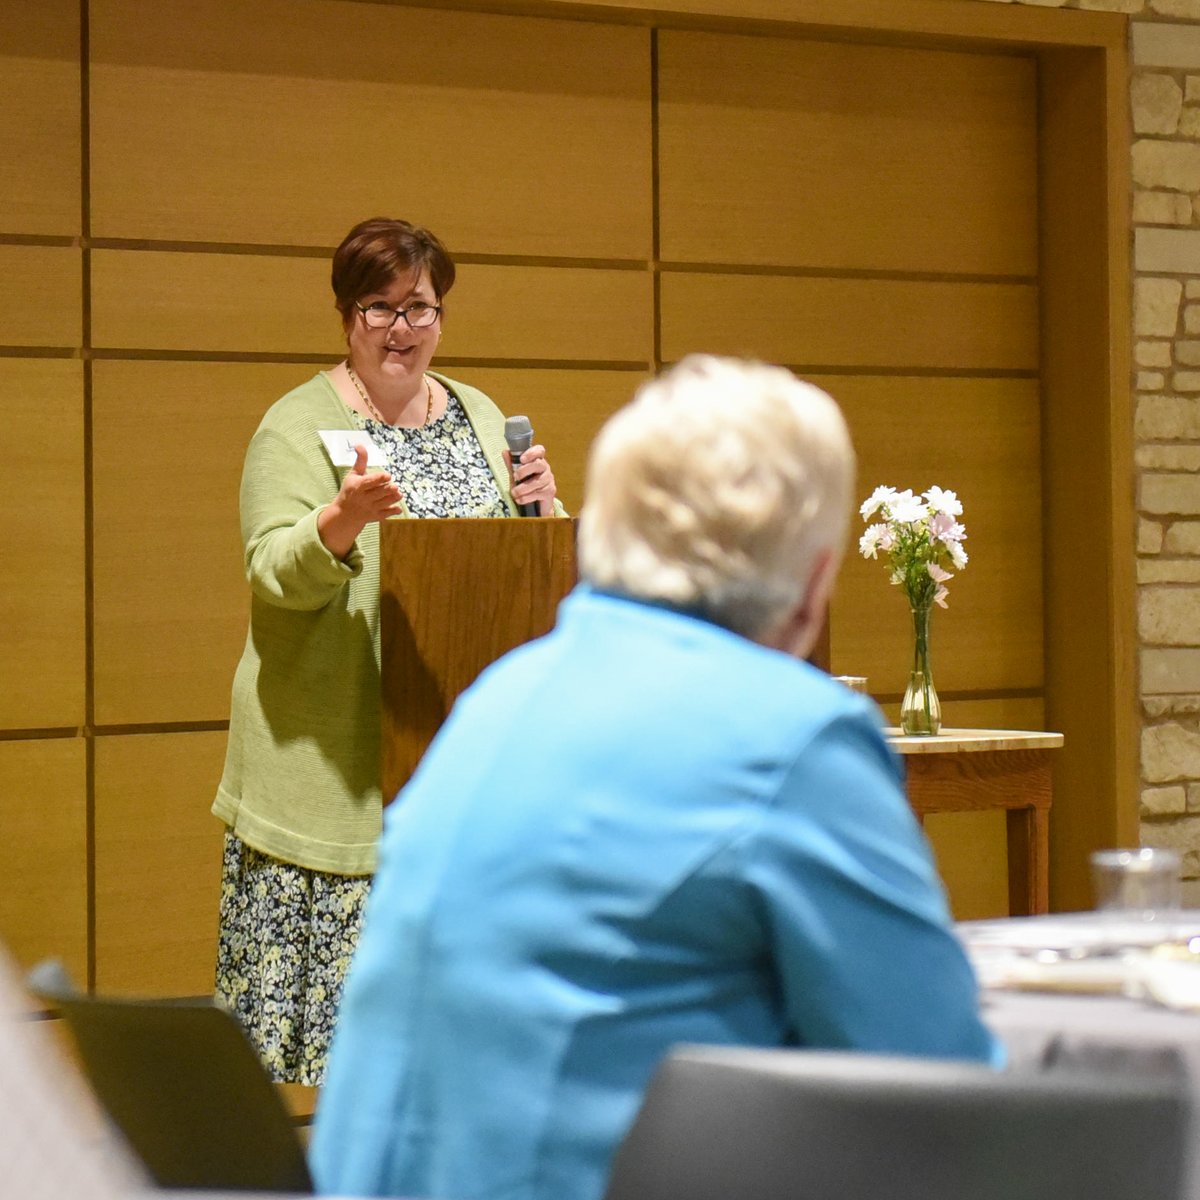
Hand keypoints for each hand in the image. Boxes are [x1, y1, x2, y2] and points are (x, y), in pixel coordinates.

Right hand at [318, 444, 403, 558]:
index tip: (388, 476)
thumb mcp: (353, 474)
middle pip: (380, 492)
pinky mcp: (375, 516)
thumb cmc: (350, 489)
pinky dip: (393, 511)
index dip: (380, 478)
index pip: (370, 482)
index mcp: (358, 486)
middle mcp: (364, 498)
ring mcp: (370, 508)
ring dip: (394, 498)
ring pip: (385, 503)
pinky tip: (397, 507)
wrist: (344, 513)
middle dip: (389, 489)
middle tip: (394, 486)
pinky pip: (386, 514)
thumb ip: (360, 460)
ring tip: (398, 493)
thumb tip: (359, 444)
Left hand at [505, 443, 557, 515]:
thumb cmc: (526, 487)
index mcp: (537, 461)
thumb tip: (505, 452)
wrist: (535, 507)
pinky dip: (526, 497)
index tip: (522, 459)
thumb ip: (511, 465)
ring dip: (523, 488)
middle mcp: (545, 469)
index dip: (532, 453)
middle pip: (538, 464)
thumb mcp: (516, 475)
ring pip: (537, 481)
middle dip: (524, 470)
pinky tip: (519, 499)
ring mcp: (549, 480)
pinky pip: (538, 493)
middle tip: (515, 476)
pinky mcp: (550, 492)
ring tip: (514, 493)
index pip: (539, 451)